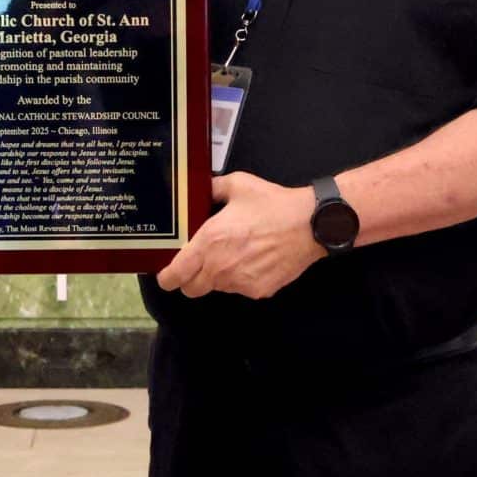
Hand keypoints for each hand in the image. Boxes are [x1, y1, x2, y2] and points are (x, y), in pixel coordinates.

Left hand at [154, 173, 320, 299]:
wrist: (309, 225)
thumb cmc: (273, 205)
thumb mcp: (237, 186)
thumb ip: (211, 189)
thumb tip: (201, 189)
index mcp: (208, 242)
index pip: (174, 275)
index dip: (166, 277)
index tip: (166, 273)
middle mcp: (220, 267)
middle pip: (191, 289)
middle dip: (190, 278)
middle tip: (199, 262)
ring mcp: (239, 283)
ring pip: (216, 288)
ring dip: (217, 277)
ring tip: (234, 254)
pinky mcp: (258, 291)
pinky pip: (240, 289)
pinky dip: (241, 279)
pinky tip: (253, 260)